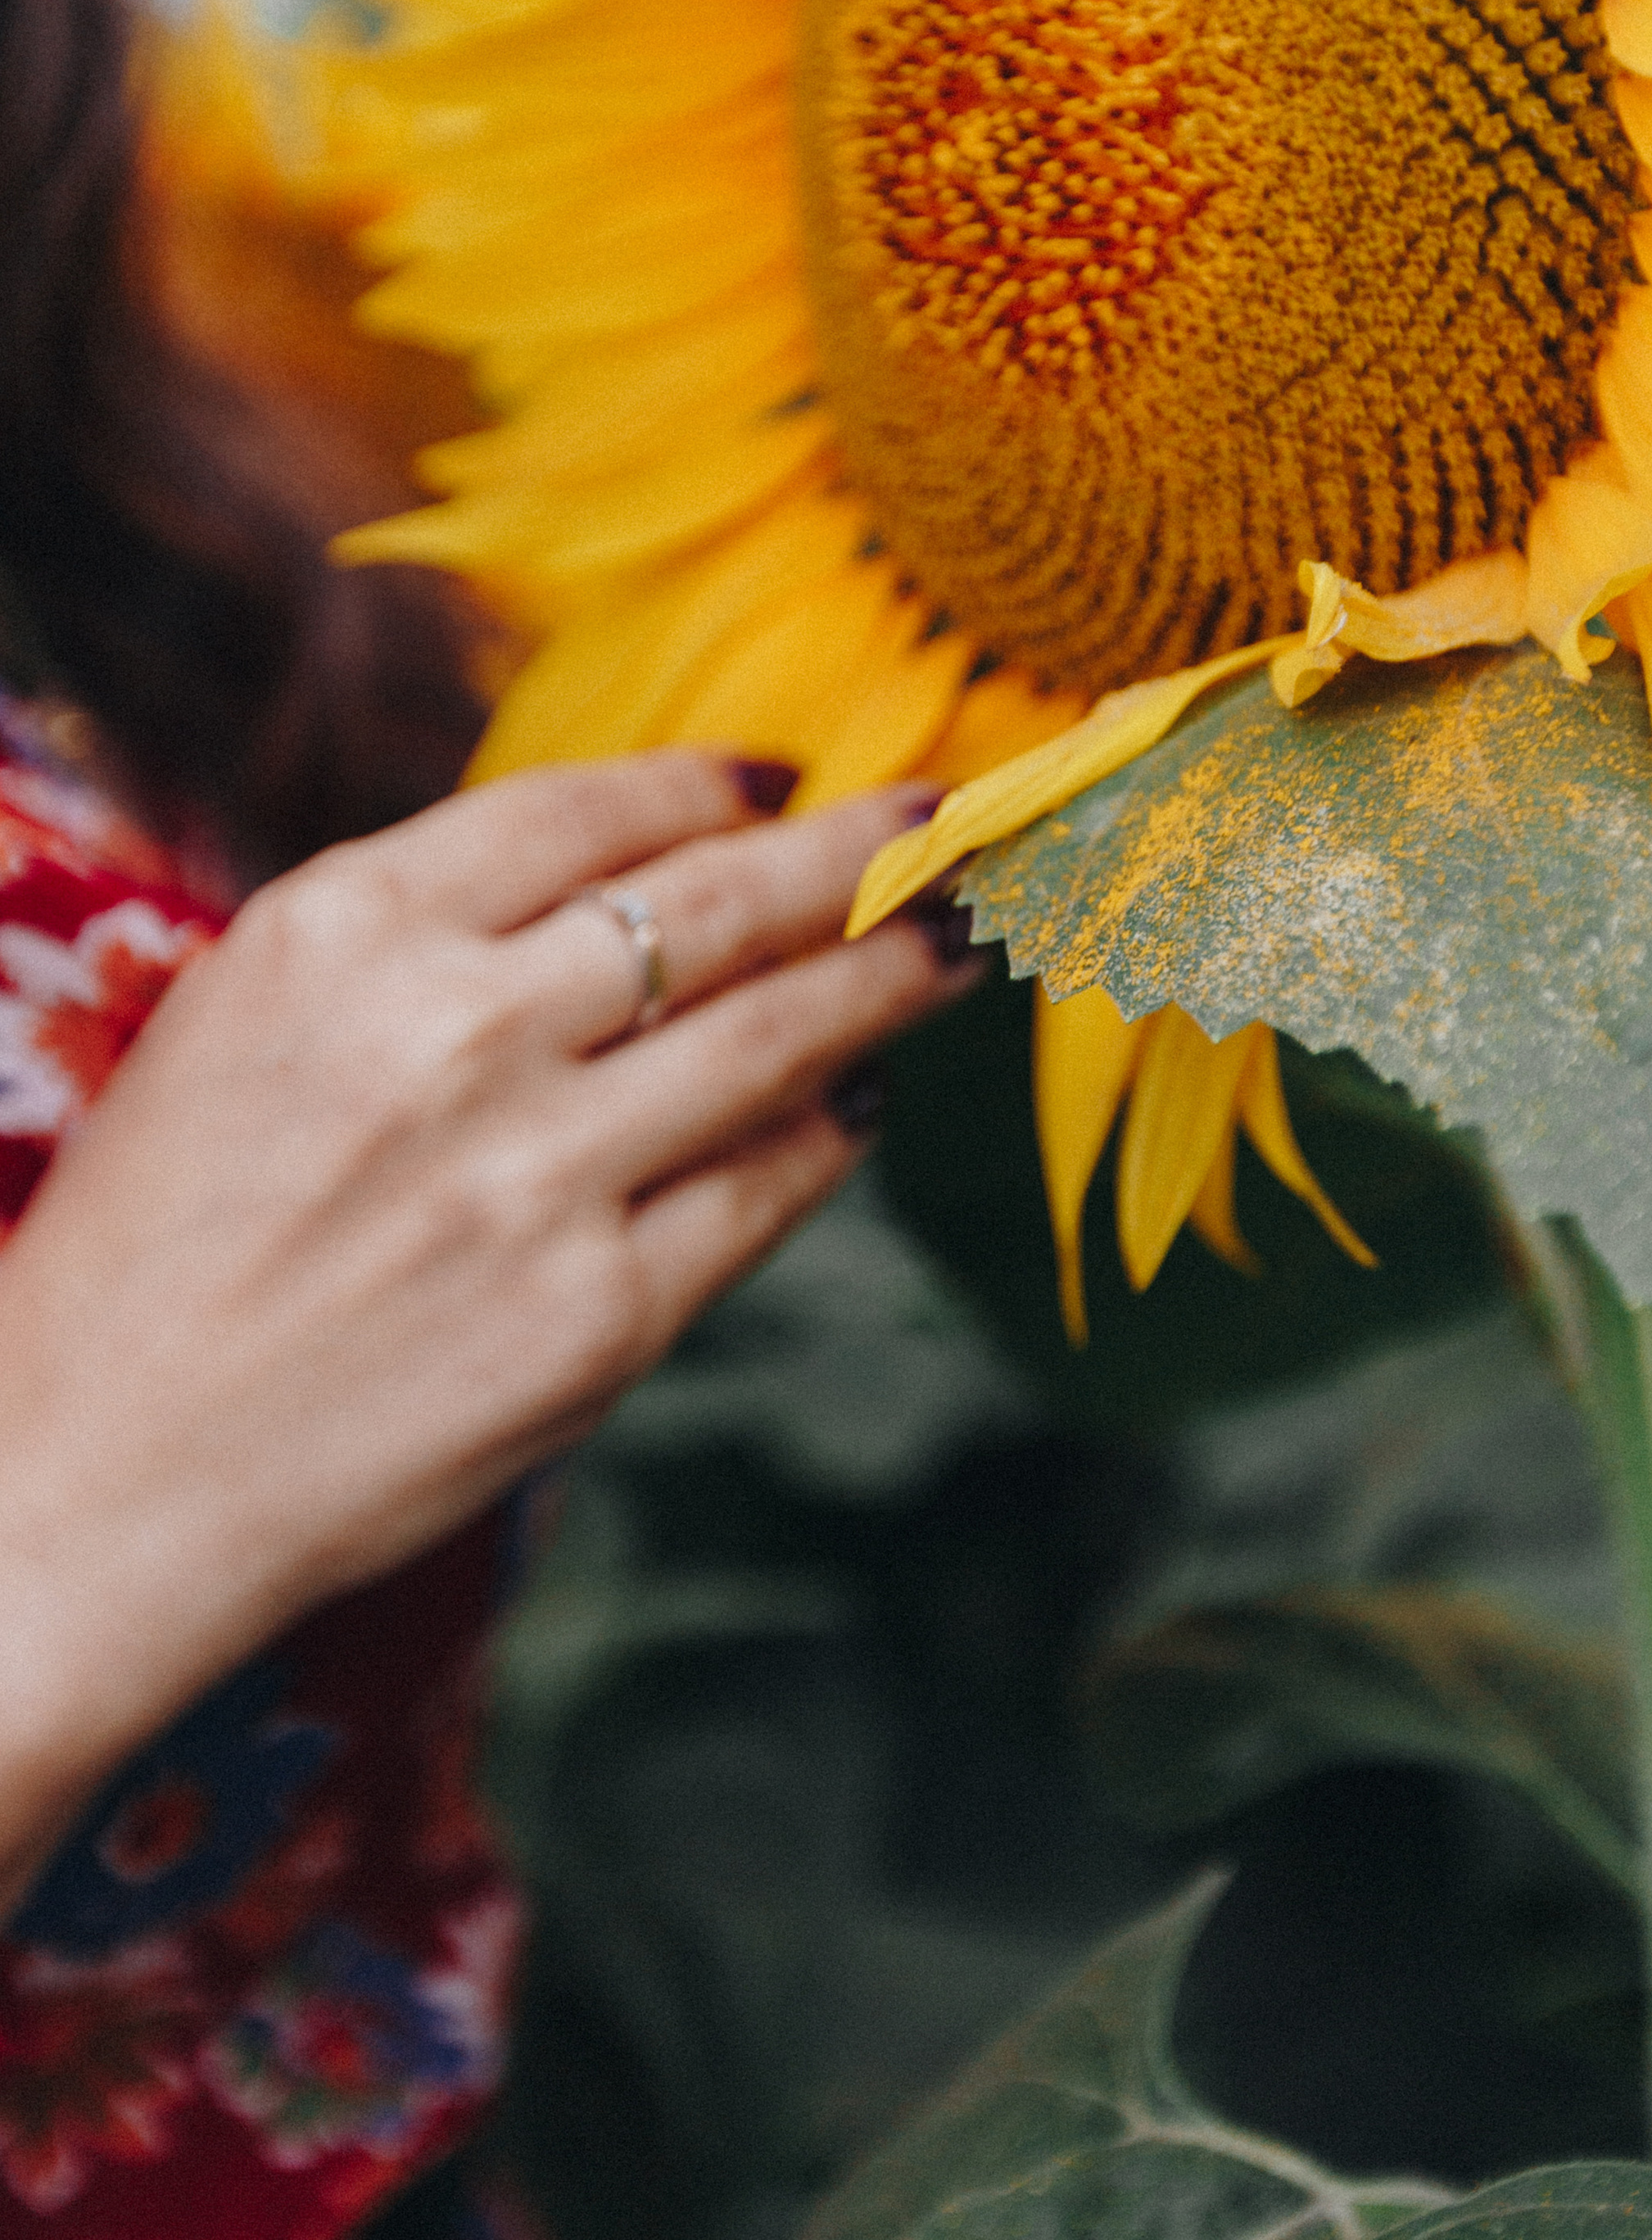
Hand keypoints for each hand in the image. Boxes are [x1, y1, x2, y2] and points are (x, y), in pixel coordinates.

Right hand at [0, 750, 975, 1897]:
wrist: (90, 1477)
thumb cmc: (158, 1239)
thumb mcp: (249, 1015)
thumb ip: (423, 936)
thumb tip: (630, 878)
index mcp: (345, 929)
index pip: (584, 808)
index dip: (711, 783)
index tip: (785, 777)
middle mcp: (452, 1031)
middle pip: (716, 904)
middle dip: (855, 855)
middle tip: (945, 823)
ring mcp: (536, 1178)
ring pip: (776, 1038)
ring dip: (888, 978)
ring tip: (958, 945)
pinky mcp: (597, 1317)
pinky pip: (762, 1192)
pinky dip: (827, 1138)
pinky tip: (860, 1106)